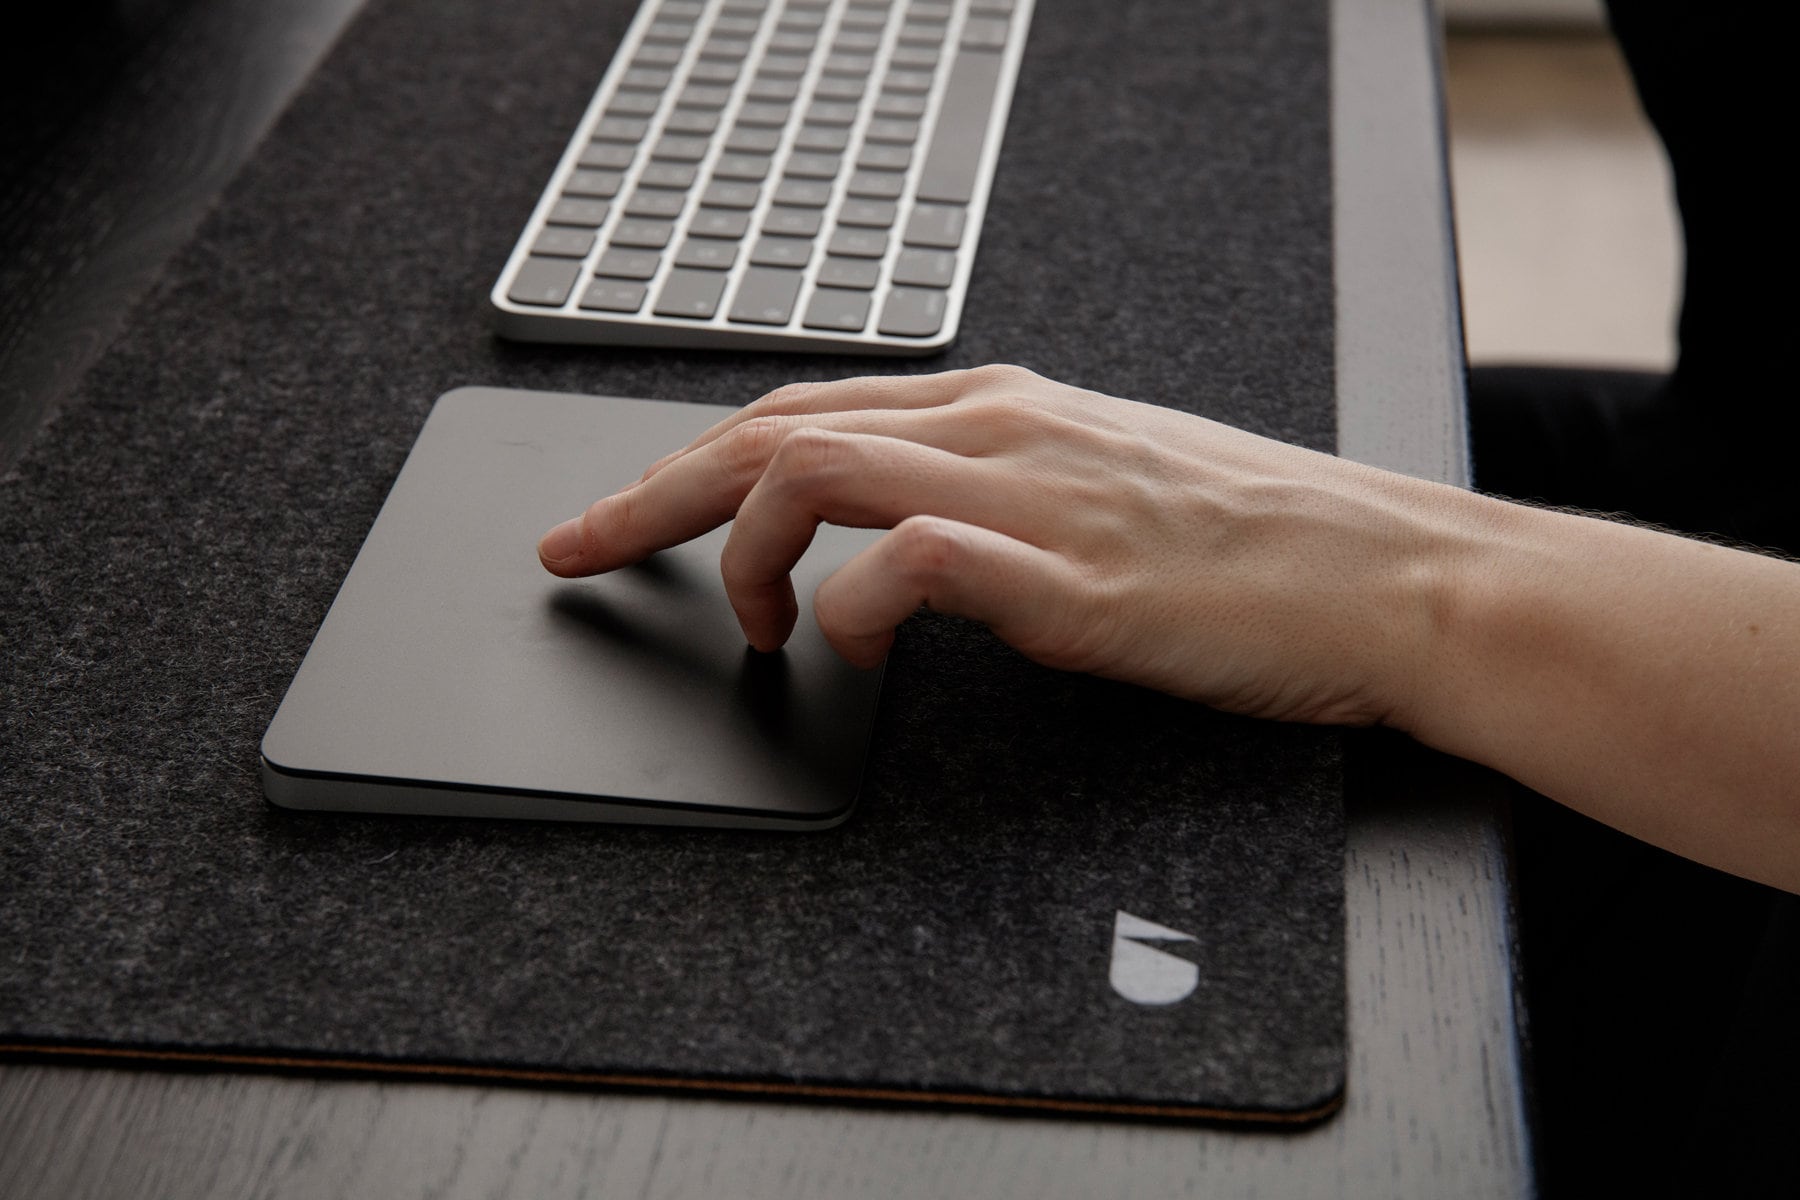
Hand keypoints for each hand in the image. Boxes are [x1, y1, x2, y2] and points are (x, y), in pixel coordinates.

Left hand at [537, 365, 1472, 727]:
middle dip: (651, 493)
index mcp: (1001, 406)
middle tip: (577, 550)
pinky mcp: (1067, 575)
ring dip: (743, 551)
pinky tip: (851, 647)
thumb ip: (996, 488)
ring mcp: (1030, 495)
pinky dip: (851, 603)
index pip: (803, 412)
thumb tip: (904, 529)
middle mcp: (999, 428)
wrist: (1384, 574)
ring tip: (753, 625)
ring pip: (813, 470)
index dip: (686, 460)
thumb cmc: (1256, 537)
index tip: (615, 512)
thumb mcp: (1103, 482)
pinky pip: (910, 559)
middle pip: (772, 431)